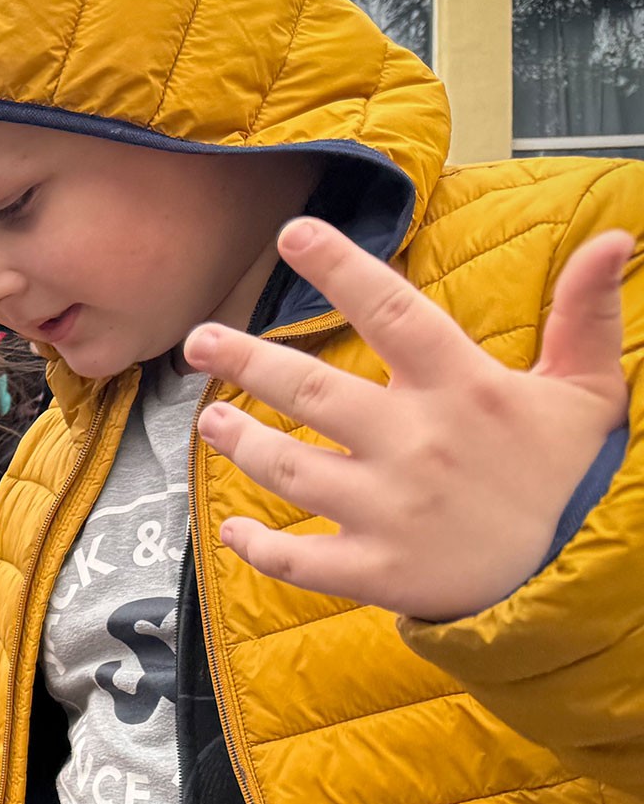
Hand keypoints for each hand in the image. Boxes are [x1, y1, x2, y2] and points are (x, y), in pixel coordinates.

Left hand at [185, 218, 633, 622]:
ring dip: (241, 441)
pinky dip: (256, 546)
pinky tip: (230, 530)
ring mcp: (390, 509)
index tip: (292, 232)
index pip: (393, 312)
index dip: (341, 268)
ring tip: (210, 418)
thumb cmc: (562, 472)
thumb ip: (584, 315)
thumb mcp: (586, 390)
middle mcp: (417, 444)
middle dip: (247, 361)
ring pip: (291, 468)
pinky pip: (298, 558)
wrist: (575, 570)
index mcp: (463, 389)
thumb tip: (614, 240)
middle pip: (313, 391)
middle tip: (200, 339)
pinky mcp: (377, 569)